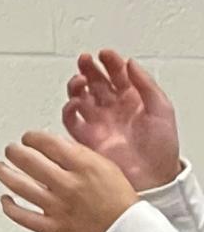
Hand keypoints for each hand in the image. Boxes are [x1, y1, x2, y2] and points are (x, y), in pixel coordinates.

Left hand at [0, 130, 137, 231]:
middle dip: (15, 152)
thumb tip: (55, 147)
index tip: (28, 137)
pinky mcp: (51, 228)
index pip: (48, 143)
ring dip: (5, 174)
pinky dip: (9, 206)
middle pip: (29, 161)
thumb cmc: (121, 203)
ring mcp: (57, 207)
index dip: (32, 137)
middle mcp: (68, 185)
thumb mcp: (107, 168)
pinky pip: (21, 216)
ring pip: (20, 186)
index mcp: (84, 166)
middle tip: (11, 150)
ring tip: (0, 168)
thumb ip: (79, 156)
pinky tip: (5, 199)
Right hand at [62, 50, 180, 189]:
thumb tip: (130, 64)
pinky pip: (72, 121)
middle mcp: (113, 110)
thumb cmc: (161, 148)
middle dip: (89, 69)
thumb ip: (145, 84)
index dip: (110, 62)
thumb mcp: (161, 108)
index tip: (104, 54)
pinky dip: (69, 110)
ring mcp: (98, 123)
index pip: (118, 75)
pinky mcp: (86, 138)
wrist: (151, 177)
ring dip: (77, 86)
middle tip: (84, 61)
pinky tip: (74, 103)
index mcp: (132, 100)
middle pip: (96, 83)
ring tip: (79, 81)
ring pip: (81, 98)